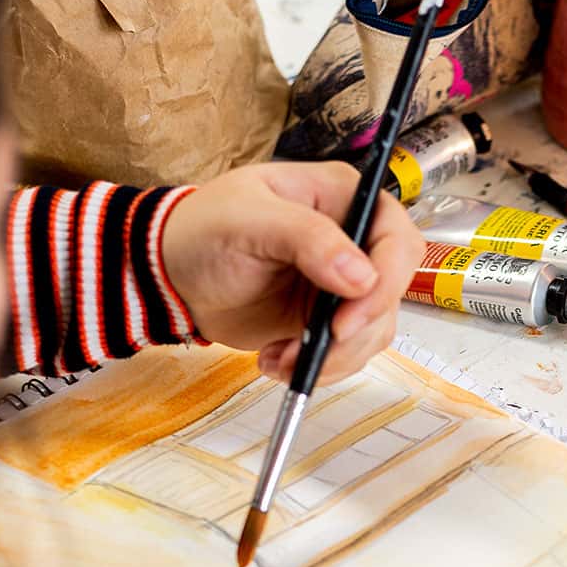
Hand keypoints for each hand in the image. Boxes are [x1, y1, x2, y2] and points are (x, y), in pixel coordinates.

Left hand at [162, 162, 424, 385]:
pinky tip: (275, 360)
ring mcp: (344, 284)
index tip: (348, 318)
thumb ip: (308, 238)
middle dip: (355, 331)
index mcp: (344, 198)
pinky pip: (348, 353)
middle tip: (312, 348)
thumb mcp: (250, 221)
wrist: (170, 276)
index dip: (386, 281)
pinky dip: (316, 367)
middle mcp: (354, 241)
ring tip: (280, 357)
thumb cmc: (203, 230)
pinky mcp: (329, 320)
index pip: (397, 239)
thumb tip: (362, 277)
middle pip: (391, 293)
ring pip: (374, 331)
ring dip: (333, 357)